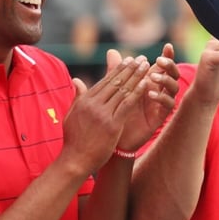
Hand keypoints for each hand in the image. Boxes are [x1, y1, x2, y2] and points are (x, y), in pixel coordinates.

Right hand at [60, 56, 151, 172]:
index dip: (119, 69)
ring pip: (123, 90)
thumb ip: (77, 97)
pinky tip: (146, 83)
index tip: (129, 60)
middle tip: (141, 59)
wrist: (75, 161)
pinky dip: (138, 91)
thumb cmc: (74, 140)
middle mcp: (93, 104)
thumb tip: (76, 80)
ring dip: (137, 76)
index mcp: (84, 100)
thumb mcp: (71, 115)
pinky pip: (127, 103)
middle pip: (115, 82)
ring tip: (147, 65)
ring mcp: (102, 113)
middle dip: (130, 68)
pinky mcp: (112, 124)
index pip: (105, 81)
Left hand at [115, 44, 179, 152]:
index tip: (168, 46)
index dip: (168, 56)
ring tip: (151, 76)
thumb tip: (111, 51)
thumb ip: (115, 71)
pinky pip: (168, 105)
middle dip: (169, 65)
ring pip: (173, 88)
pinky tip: (150, 93)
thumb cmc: (114, 111)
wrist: (113, 137)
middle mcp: (159, 90)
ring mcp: (161, 103)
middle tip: (160, 61)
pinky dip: (161, 97)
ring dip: (165, 80)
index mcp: (150, 81)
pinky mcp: (161, 116)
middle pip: (172, 74)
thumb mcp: (115, 89)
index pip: (163, 66)